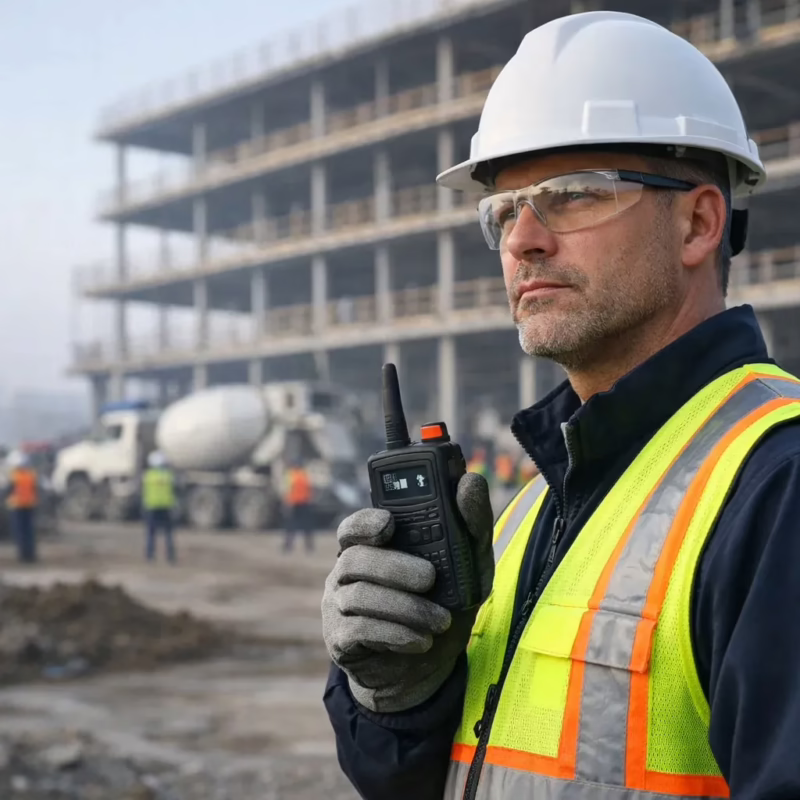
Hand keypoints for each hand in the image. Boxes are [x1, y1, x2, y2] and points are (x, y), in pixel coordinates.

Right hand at [321, 472, 493, 712]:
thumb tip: (469, 481)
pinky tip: (420, 640)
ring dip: (405, 608)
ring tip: (440, 621)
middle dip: (394, 567)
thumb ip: (470, 524)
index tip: (389, 523)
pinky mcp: (340, 641)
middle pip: (354, 559)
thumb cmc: (443, 603)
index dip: (365, 522)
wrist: (428, 668)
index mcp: (371, 547)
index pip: (353, 526)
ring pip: (359, 596)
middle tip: (430, 578)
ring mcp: (338, 606)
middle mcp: (347, 572)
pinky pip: (359, 630)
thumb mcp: (467, 567)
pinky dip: (395, 634)